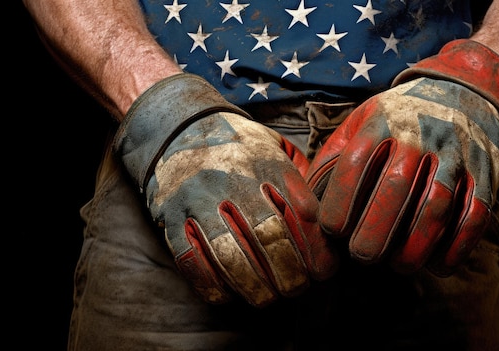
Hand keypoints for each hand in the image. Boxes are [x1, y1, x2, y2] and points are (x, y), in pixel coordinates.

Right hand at [114, 73, 337, 306]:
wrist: (177, 123)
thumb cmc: (237, 145)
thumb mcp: (274, 147)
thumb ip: (298, 179)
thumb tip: (326, 220)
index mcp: (267, 163)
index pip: (301, 212)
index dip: (316, 248)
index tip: (324, 272)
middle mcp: (235, 179)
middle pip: (269, 235)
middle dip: (288, 272)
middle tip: (296, 289)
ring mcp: (201, 197)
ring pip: (231, 252)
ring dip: (253, 285)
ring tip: (266, 299)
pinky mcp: (171, 214)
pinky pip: (191, 258)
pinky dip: (211, 284)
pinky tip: (227, 296)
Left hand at [306, 39, 498, 275]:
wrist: (465, 92)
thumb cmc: (400, 119)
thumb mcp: (363, 121)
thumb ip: (334, 156)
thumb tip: (306, 202)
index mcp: (382, 122)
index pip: (356, 163)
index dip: (340, 201)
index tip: (331, 231)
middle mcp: (420, 135)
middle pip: (396, 187)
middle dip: (375, 230)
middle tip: (362, 256)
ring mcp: (457, 154)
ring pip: (437, 204)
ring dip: (416, 244)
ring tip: (398, 266)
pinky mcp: (486, 172)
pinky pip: (475, 214)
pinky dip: (457, 245)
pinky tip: (438, 266)